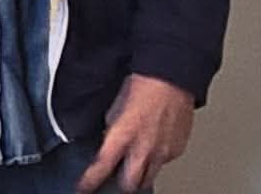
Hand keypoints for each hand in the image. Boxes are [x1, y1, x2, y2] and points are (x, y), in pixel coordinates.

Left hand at [77, 74, 194, 192]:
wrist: (173, 78)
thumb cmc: (144, 85)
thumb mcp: (116, 106)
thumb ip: (112, 128)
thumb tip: (108, 140)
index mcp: (123, 135)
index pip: (102, 167)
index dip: (90, 181)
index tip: (83, 188)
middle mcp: (144, 149)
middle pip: (129, 184)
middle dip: (119, 185)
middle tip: (112, 180)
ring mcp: (163, 152)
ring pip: (149, 178)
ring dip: (138, 175)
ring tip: (131, 168)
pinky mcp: (177, 151)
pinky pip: (163, 163)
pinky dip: (154, 160)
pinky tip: (151, 148)